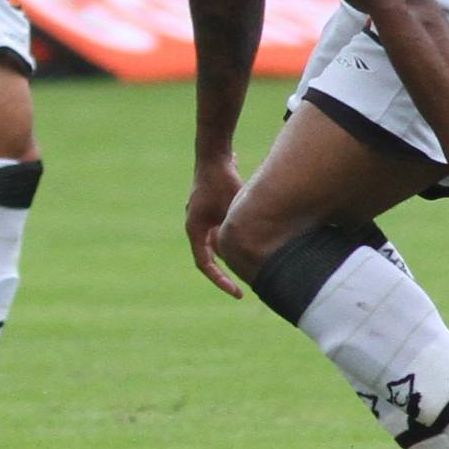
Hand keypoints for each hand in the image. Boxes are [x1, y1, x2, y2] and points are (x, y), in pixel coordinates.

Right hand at [186, 158, 244, 297]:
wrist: (213, 156)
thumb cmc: (221, 180)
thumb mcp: (233, 209)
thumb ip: (237, 230)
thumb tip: (253, 252)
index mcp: (194, 229)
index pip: (205, 265)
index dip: (220, 281)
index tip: (237, 293)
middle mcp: (195, 226)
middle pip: (210, 258)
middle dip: (227, 272)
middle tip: (246, 285)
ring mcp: (202, 218)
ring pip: (216, 246)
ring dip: (231, 255)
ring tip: (251, 266)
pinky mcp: (210, 210)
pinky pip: (220, 232)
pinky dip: (232, 240)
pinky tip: (251, 239)